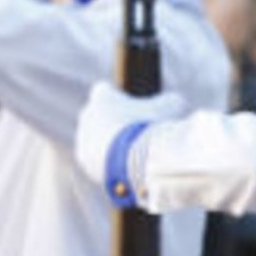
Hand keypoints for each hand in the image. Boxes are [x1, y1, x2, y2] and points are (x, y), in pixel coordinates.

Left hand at [73, 81, 187, 202]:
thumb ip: (169, 101)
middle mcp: (86, 118)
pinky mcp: (85, 163)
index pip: (102, 90)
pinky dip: (109, 161)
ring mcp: (82, 141)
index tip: (129, 102)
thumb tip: (173, 102)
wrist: (136, 162)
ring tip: (133, 150)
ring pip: (95, 138)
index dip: (116, 96)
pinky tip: (126, 164)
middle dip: (113, 121)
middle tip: (134, 130)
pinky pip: (96, 159)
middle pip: (97, 115)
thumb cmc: (153, 127)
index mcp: (100, 99)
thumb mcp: (171, 107)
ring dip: (110, 143)